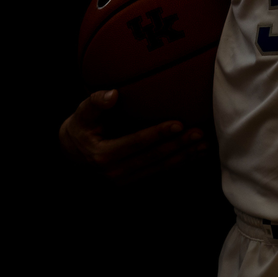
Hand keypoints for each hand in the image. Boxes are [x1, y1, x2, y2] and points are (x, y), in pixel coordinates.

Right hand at [59, 88, 207, 184]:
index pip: (136, 142)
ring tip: (205, 145)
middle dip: (179, 146)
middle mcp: (116, 171)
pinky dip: (180, 163)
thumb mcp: (81, 114)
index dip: (158, 134)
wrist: (73, 154)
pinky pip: (160, 172)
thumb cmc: (81, 128)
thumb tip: (113, 94)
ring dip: (185, 157)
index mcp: (104, 154)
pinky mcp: (134, 182)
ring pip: (161, 167)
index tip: (179, 124)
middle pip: (154, 157)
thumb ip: (95, 102)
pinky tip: (196, 154)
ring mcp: (126, 180)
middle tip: (200, 133)